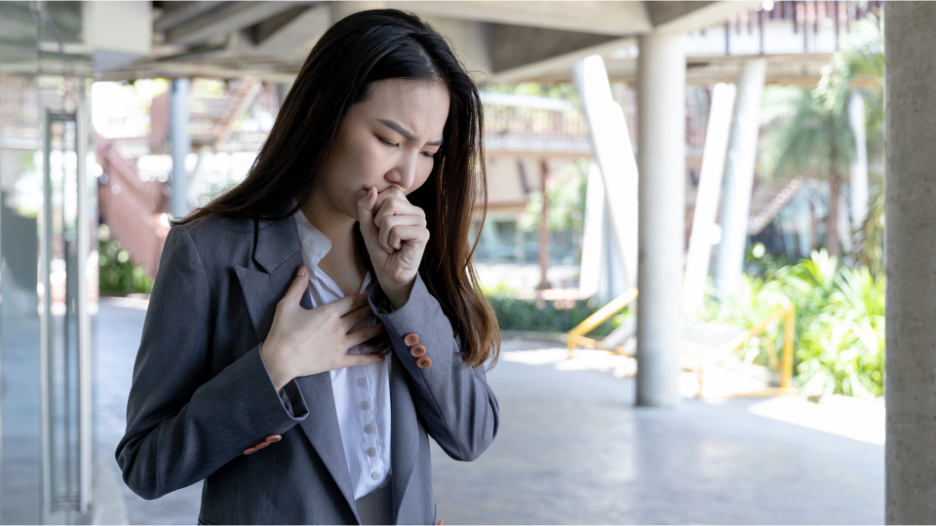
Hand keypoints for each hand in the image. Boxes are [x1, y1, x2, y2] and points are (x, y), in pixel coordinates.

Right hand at [261, 266, 385, 390]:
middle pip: (360, 315)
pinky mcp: (338, 360)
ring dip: (378, 329)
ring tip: (388, 326)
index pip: (351, 301)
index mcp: (328, 313)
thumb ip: (297, 286)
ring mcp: (340, 345)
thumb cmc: (282, 332)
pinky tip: (382, 357)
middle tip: (384, 306)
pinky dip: (371, 357)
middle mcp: (338, 327)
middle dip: (372, 309)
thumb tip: (302, 268)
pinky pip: (359, 359)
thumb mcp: (286, 305)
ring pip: (365, 335)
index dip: (362, 297)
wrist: (279, 359)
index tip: (371, 294)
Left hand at [356, 185, 429, 308]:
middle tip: (386, 237)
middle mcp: (416, 211)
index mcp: (406, 206)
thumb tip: (371, 189)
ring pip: (390, 218)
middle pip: (389, 202)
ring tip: (391, 245)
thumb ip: (366, 207)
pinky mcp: (423, 234)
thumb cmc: (381, 251)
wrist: (390, 275)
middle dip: (379, 223)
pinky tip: (398, 249)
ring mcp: (421, 222)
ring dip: (383, 237)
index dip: (376, 209)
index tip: (380, 227)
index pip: (388, 192)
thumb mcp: (368, 226)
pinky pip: (396, 230)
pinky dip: (390, 242)